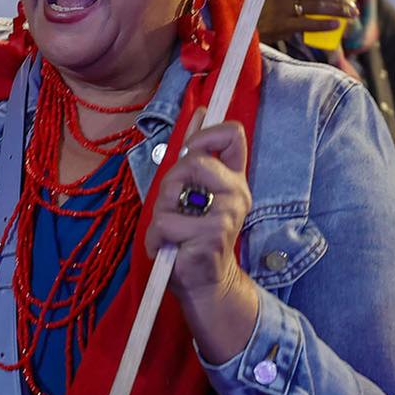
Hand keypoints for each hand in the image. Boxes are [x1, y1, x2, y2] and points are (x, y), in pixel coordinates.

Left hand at [145, 110, 258, 359]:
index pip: (233, 134)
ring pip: (173, 192)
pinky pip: (165, 223)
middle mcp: (237, 193)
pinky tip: (169, 248)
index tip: (192, 149)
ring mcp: (226, 216)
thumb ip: (195, 152)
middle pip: (193, 160)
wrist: (204, 283)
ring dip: (160, 213)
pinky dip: (156, 238)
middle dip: (170, 182)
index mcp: (233, 179)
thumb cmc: (192, 235)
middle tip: (172, 206)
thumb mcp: (192, 189)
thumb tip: (199, 111)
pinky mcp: (211, 237)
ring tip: (172, 231)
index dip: (206, 134)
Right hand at [257, 0, 360, 42]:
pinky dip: (325, 24)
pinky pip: (309, 23)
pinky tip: (336, 25)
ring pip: (317, 5)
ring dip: (338, 10)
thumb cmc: (261, 7)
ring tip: (350, 14)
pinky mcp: (281, 25)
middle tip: (353, 5)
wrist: (238, 24)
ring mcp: (280, 7)